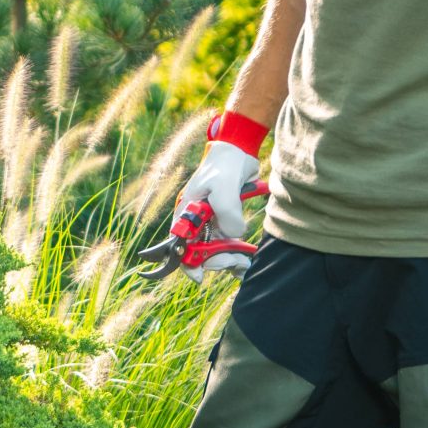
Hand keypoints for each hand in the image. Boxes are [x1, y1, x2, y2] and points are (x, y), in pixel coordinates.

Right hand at [173, 111, 266, 279]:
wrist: (239, 152)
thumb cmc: (223, 166)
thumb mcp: (223, 189)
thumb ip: (227, 214)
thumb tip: (234, 236)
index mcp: (186, 213)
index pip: (179, 245)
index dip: (187, 262)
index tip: (199, 276)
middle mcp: (196, 220)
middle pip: (200, 251)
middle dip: (216, 260)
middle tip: (234, 261)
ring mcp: (212, 221)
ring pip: (216, 249)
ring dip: (229, 259)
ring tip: (244, 262)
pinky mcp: (227, 220)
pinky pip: (229, 242)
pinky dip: (238, 251)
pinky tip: (247, 257)